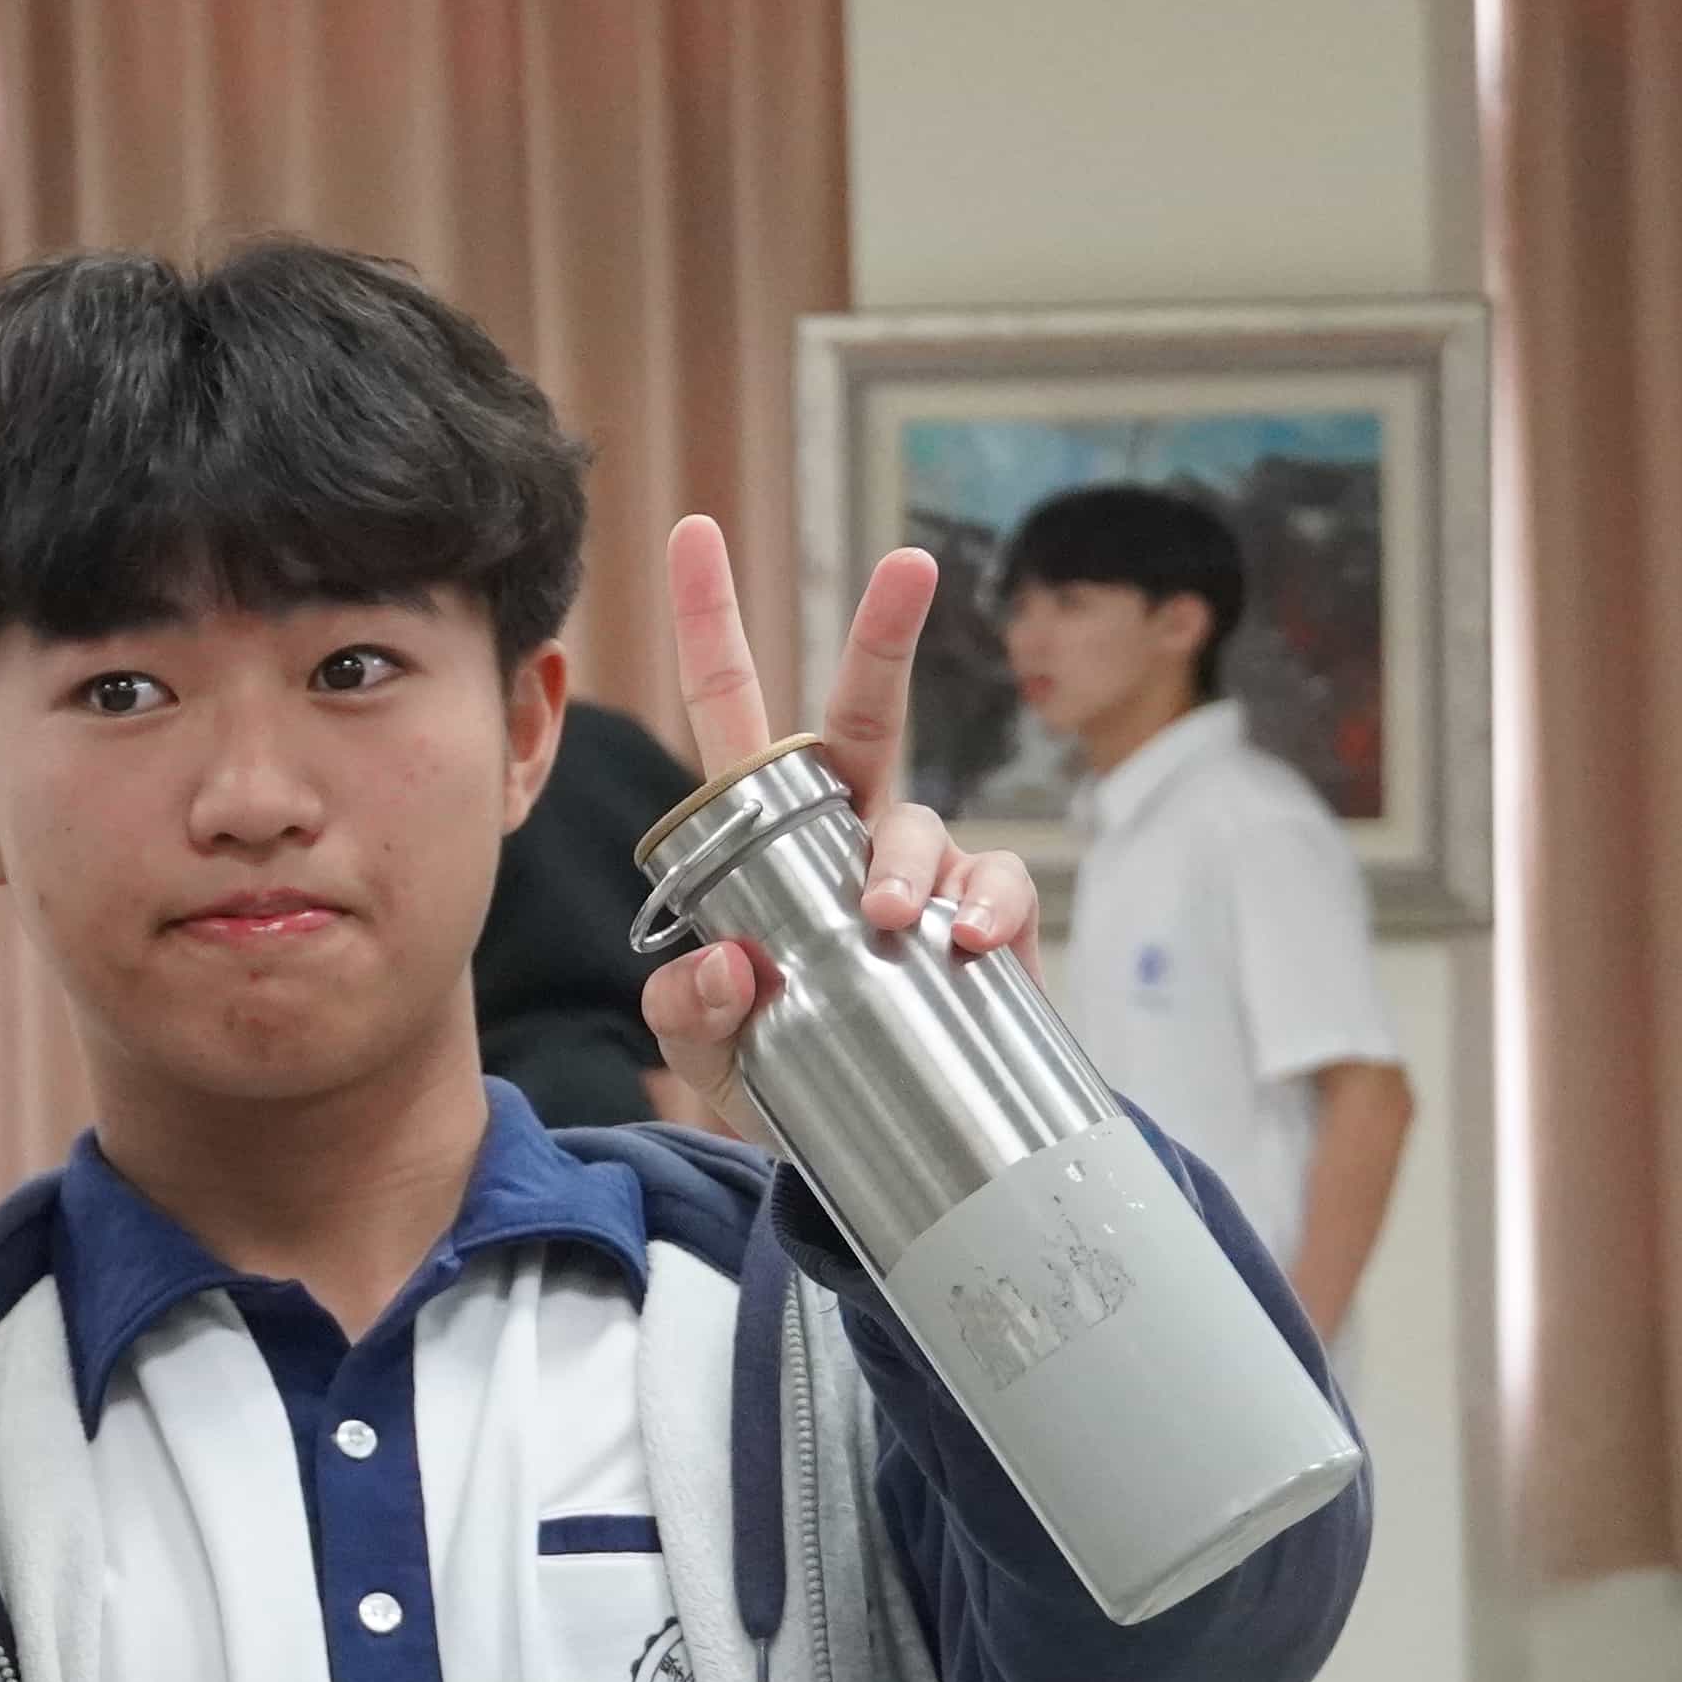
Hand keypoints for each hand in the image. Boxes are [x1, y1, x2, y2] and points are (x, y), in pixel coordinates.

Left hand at [637, 513, 1039, 1140]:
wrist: (865, 1151)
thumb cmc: (775, 1067)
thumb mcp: (705, 1046)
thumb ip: (687, 1008)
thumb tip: (733, 963)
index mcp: (766, 830)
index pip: (734, 711)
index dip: (712, 624)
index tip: (694, 530)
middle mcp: (849, 830)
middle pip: (868, 713)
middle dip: (886, 633)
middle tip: (910, 562)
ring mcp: (923, 872)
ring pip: (919, 822)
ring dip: (905, 861)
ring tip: (889, 920)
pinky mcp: (984, 928)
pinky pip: (994, 891)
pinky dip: (983, 909)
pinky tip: (962, 942)